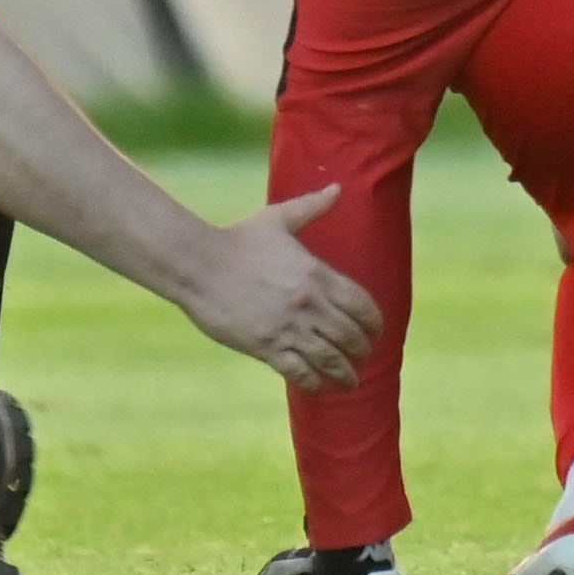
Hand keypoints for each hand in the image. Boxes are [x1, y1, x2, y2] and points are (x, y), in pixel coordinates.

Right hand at [176, 187, 378, 392]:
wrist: (197, 264)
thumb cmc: (238, 239)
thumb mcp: (278, 219)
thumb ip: (312, 207)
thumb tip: (338, 188)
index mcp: (317, 273)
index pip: (361, 304)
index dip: (373, 322)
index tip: (376, 331)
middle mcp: (308, 303)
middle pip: (349, 334)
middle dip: (361, 349)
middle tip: (364, 356)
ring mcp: (287, 327)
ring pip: (329, 358)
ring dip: (344, 373)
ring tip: (350, 381)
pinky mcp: (265, 346)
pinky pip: (299, 372)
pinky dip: (313, 382)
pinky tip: (318, 386)